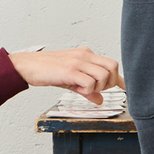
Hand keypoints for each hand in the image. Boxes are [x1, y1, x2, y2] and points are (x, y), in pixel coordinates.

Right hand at [7, 45, 121, 103]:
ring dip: (97, 87)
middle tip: (96, 90)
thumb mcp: (71, 80)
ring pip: (103, 75)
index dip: (120, 78)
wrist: (27, 66)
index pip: (110, 64)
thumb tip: (100, 99)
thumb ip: (87, 89)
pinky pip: (89, 83)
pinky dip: (86, 90)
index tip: (126, 88)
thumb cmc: (47, 70)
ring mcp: (77, 62)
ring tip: (82, 90)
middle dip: (109, 82)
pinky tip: (76, 90)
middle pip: (112, 66)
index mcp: (86, 54)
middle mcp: (84, 55)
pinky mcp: (70, 70)